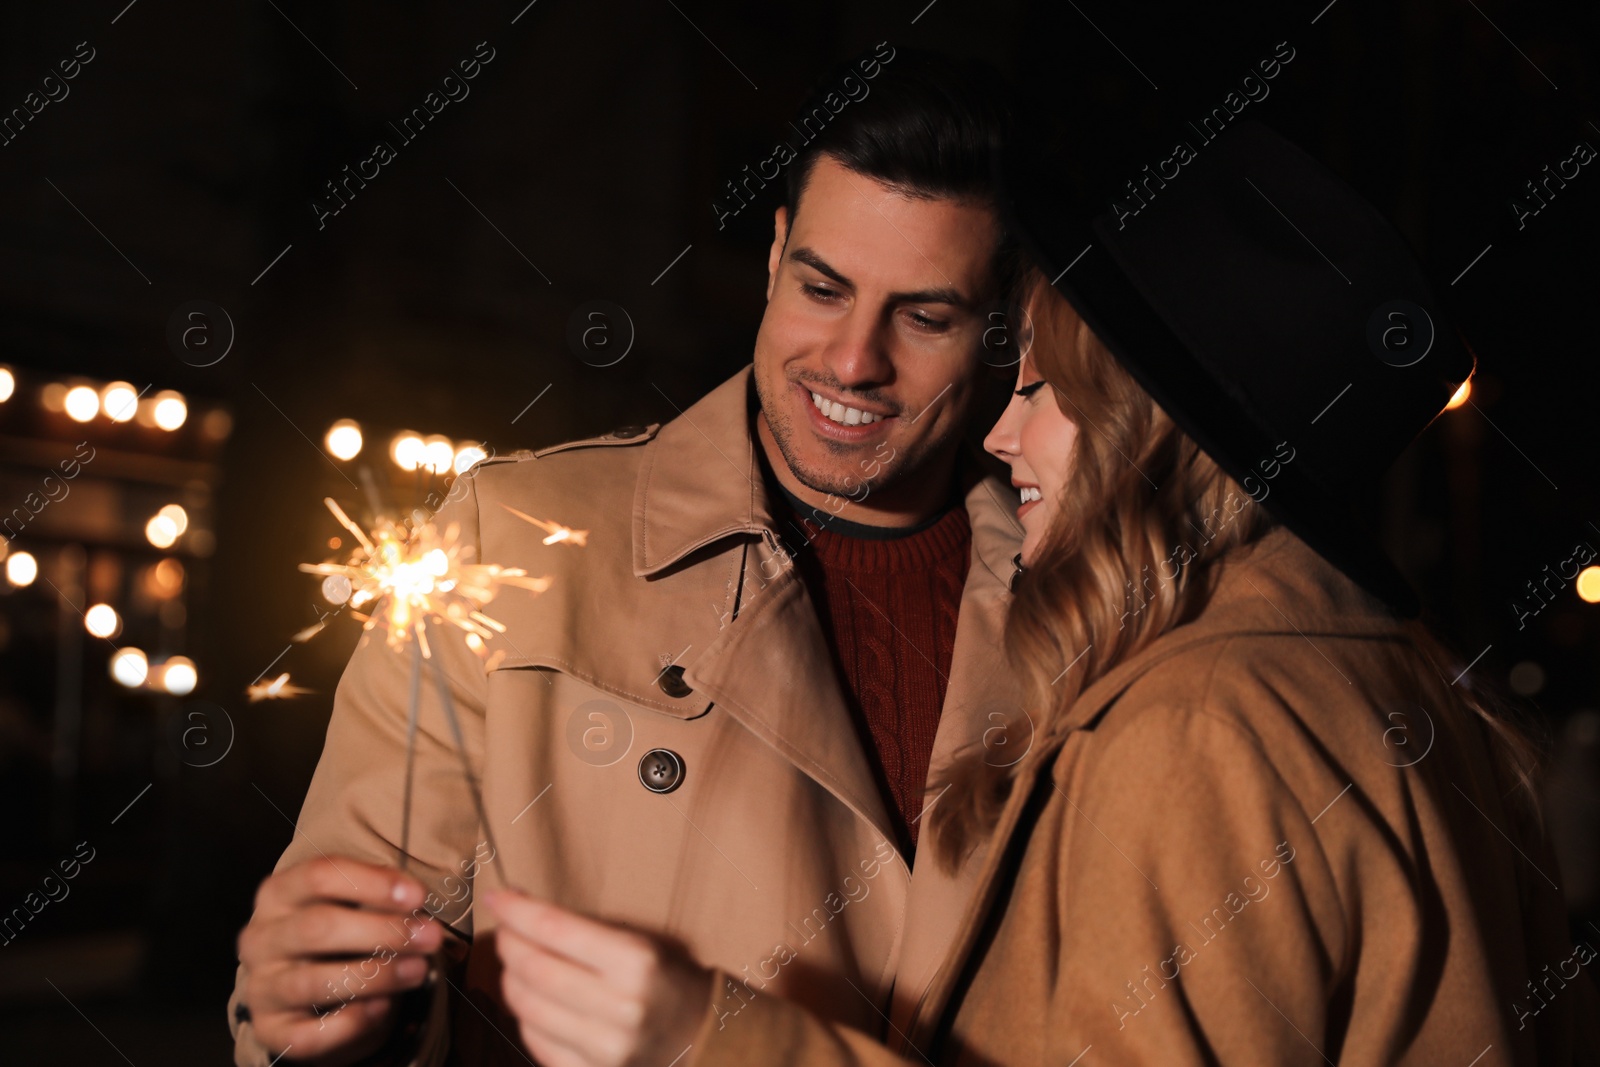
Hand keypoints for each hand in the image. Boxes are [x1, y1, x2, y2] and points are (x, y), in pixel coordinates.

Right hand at [237, 857, 444, 1064]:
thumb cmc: (335, 935)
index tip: (418, 895)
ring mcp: (261, 987)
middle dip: (383, 930)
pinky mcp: (271, 1031)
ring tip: (419, 969)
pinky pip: (309, 1034)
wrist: (302, 992)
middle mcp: (260, 938)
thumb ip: (376, 898)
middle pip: (318, 926)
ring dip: (376, 976)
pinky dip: (351, 1022)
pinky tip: (382, 1007)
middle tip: (431, 935)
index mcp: (277, 893)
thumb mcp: (349, 904)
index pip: (318, 876)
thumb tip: (416, 901)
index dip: (372, 883)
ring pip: (314, 982)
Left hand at [486, 890, 714, 1066]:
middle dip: (509, 944)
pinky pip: (536, 1042)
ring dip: (510, 979)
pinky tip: (532, 1000)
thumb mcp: (638, 941)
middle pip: (535, 969)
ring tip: (515, 964)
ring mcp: (606, 1049)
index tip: (497, 897)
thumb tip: (521, 912)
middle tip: (505, 930)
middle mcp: (621, 1008)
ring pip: (527, 1008)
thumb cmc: (665, 979)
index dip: (517, 911)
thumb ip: (583, 930)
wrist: (700, 1036)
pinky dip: (524, 1017)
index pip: (556, 929)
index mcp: (637, 963)